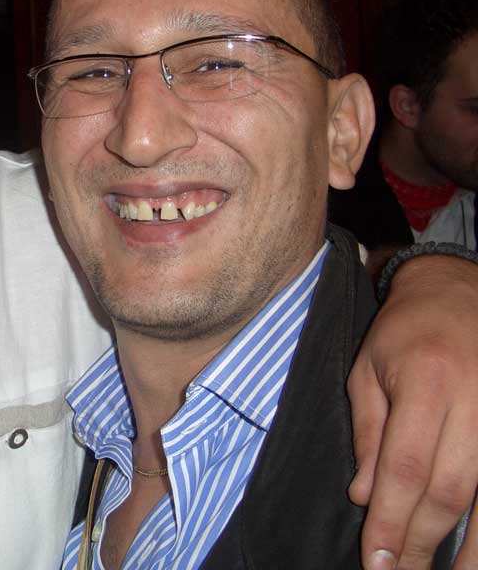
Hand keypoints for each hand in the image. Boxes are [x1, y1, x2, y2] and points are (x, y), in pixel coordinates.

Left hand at [348, 254, 477, 569]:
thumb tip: (365, 498)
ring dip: (472, 549)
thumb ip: (368, 434)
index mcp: (426, 382)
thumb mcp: (367, 370)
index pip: (405, 467)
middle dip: (423, 542)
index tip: (377, 561)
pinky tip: (476, 548)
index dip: (391, 520)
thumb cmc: (405, 330)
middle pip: (450, 490)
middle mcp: (473, 401)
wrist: (458, 289)